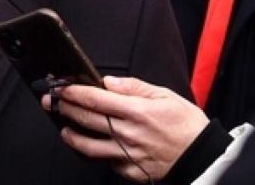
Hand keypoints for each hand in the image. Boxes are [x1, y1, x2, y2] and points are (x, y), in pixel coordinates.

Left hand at [41, 76, 207, 182]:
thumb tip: (108, 82)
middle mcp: (128, 134)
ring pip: (89, 147)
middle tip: (51, 102)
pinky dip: (97, 154)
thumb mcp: (165, 96)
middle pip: (87, 120)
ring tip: (64, 129)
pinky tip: (91, 146)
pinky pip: (107, 162)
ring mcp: (127, 155)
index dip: (74, 93)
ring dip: (72, 136)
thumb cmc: (186, 124)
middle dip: (64, 109)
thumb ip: (134, 87)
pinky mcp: (130, 172)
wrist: (202, 156)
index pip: (95, 99)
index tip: (61, 88)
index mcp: (136, 111)